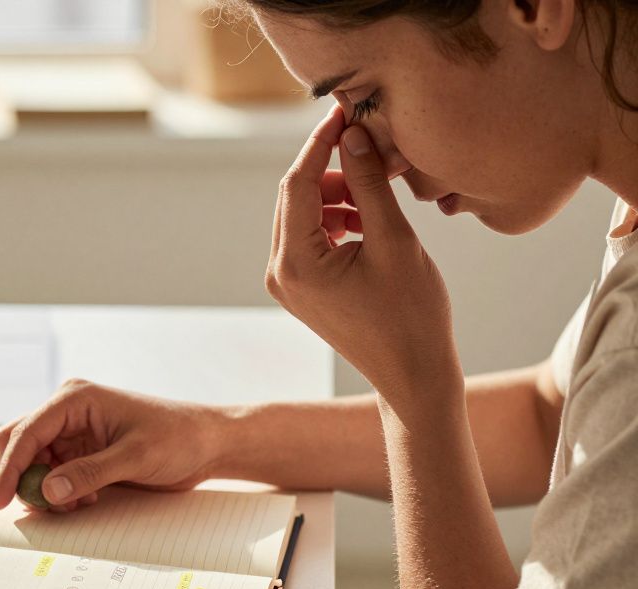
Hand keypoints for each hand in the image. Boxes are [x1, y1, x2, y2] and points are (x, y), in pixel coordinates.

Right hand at [0, 379, 220, 511]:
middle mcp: (67, 411)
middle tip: (44, 507)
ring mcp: (72, 431)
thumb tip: (46, 491)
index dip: (9, 468)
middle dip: (22, 477)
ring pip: (31, 463)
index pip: (25, 433)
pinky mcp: (81, 451)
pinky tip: (87, 499)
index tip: (0, 501)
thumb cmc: (178, 438)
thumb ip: (89, 473)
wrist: (207, 443)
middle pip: (17, 443)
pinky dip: (58, 492)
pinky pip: (50, 473)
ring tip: (76, 504)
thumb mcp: (135, 457)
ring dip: (43, 489)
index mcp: (74, 399)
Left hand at [267, 106, 460, 406]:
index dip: (321, 143)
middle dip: (333, 168)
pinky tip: (372, 222)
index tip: (345, 110)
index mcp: (296, 263)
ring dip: (339, 196)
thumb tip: (353, 135)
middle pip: (296, 196)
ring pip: (304, 214)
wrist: (412, 374)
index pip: (299, 183)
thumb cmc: (412, 314)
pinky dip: (338, 219)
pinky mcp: (301, 286)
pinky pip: (311, 236)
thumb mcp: (394, 241)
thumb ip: (369, 185)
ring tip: (381, 197)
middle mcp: (280, 272)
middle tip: (373, 148)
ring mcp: (287, 281)